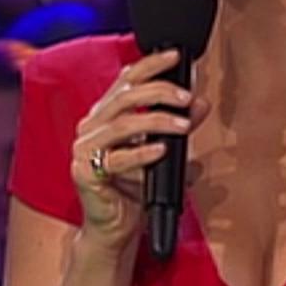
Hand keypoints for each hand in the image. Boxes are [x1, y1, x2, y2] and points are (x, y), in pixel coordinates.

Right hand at [70, 48, 210, 254]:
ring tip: (183, 125)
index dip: (150, 65)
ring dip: (157, 121)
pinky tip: (162, 151)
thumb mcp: (164, 151)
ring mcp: (84, 149)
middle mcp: (91, 126)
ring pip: (122, 124)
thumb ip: (179, 125)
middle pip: (124, 97)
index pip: (126, 79)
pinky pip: (117, 159)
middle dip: (159, 92)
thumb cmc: (134, 189)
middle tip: (186, 97)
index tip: (176, 56)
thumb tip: (201, 103)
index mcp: (105, 115)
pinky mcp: (84, 172)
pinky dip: (143, 153)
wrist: (115, 228)